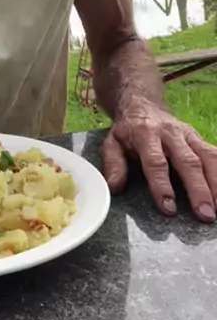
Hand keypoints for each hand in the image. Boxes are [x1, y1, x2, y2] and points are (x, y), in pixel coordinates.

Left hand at [102, 100, 216, 222]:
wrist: (142, 105)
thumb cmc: (128, 131)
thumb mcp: (112, 143)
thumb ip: (113, 164)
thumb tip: (114, 187)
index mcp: (145, 134)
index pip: (156, 162)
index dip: (162, 185)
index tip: (169, 208)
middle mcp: (170, 133)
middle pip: (188, 162)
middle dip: (198, 190)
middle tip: (204, 215)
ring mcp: (188, 135)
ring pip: (207, 157)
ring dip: (216, 183)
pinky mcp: (199, 138)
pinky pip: (215, 153)